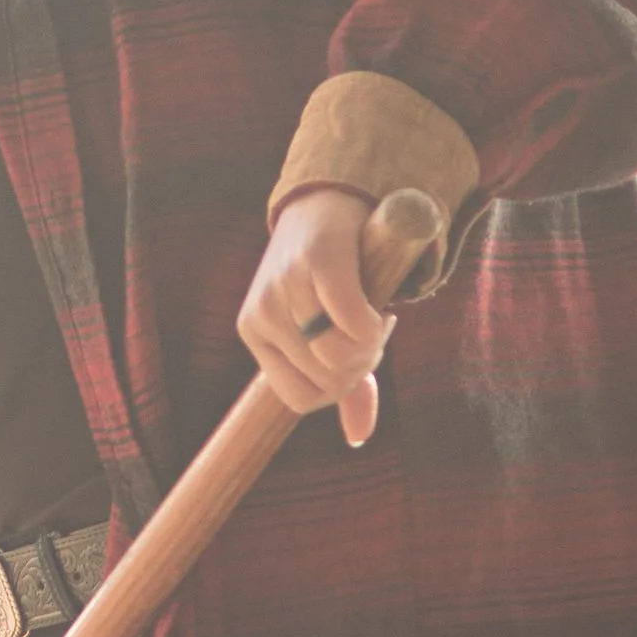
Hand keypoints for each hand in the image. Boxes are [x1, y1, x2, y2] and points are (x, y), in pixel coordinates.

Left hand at [237, 185, 393, 448]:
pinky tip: (380, 313)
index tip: (356, 359)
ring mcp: (284, 286)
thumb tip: (358, 437)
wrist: (329, 200)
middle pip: (326, 378)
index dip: (339, 388)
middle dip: (361, 365)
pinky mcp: (316, 259)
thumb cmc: (326, 274)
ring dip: (370, 346)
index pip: (301, 399)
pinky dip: (373, 325)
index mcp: (255, 334)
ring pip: (338, 355)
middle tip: (373, 333)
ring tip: (376, 318)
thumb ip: (344, 382)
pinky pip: (351, 318)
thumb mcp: (325, 329)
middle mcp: (261, 313)